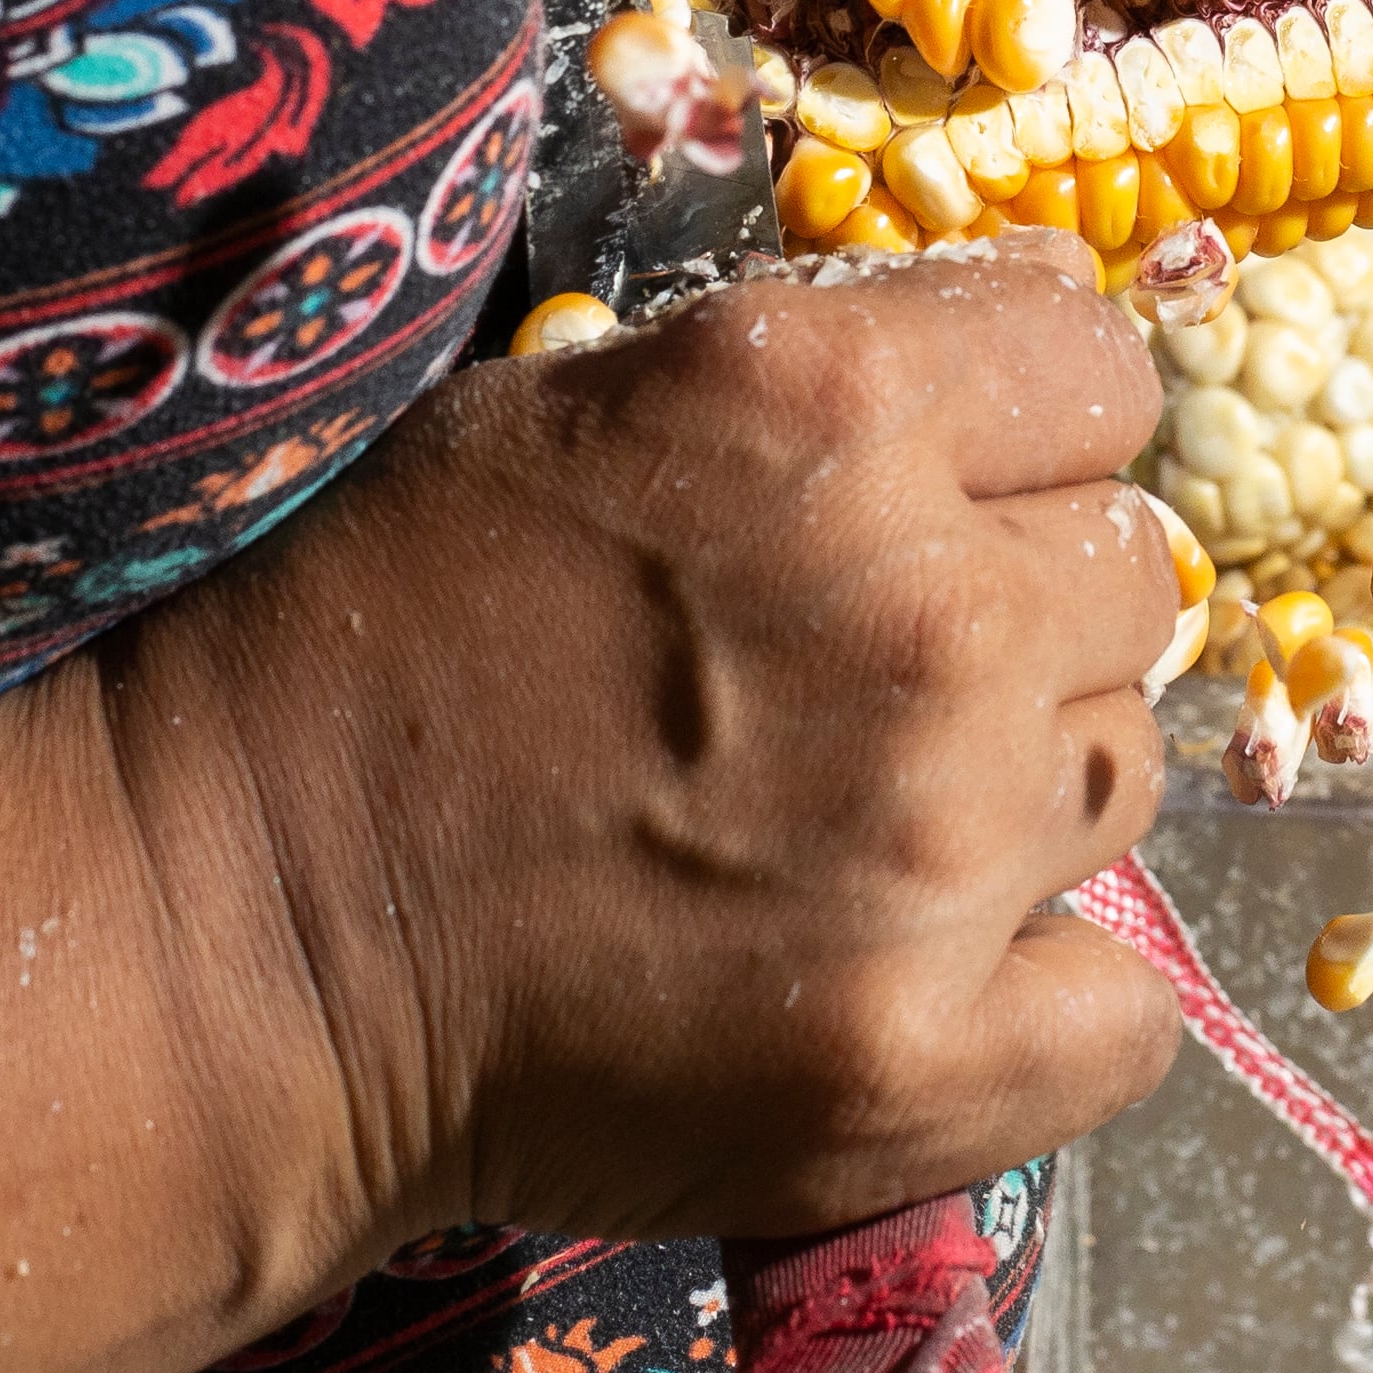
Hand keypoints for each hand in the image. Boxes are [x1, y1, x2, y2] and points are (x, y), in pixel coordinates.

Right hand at [113, 233, 1184, 1250]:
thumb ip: (849, 358)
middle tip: (870, 676)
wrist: (233, 935)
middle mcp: (920, 613)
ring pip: (1127, 772)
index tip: (960, 491)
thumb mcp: (600, 400)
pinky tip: (919, 971)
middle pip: (1139, 576)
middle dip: (1031, 608)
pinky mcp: (919, 1054)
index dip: (1041, 431)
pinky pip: (1131, 1006)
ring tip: (845, 819)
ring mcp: (937, 845)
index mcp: (828, 409)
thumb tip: (1063, 318)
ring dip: (1025, 788)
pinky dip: (1048, 994)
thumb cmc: (390, 637)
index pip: (1105, 373)